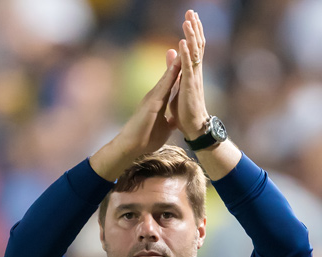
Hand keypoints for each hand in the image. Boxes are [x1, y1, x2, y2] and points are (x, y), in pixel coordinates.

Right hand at [89, 53, 180, 179]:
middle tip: (186, 44)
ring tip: (184, 48)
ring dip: (176, 63)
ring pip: (167, 77)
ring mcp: (153, 98)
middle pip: (170, 75)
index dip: (180, 71)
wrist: (133, 146)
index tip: (188, 60)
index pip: (172, 83)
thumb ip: (170, 120)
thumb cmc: (147, 138)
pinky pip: (164, 86)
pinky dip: (170, 75)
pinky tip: (177, 66)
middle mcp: (156, 96)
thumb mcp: (165, 128)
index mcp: (160, 101)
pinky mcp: (152, 103)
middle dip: (178, 61)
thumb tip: (176, 119)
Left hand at [167, 10, 209, 139]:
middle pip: (196, 46)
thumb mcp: (178, 85)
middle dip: (194, 28)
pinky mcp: (189, 86)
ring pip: (193, 53)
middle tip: (191, 11)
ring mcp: (194, 78)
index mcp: (192, 72)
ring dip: (191, 36)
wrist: (193, 128)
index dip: (193, 32)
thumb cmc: (185, 110)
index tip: (191, 16)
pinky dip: (185, 54)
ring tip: (188, 20)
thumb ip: (175, 68)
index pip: (194, 47)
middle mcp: (195, 72)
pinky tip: (182, 42)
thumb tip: (171, 51)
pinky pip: (187, 67)